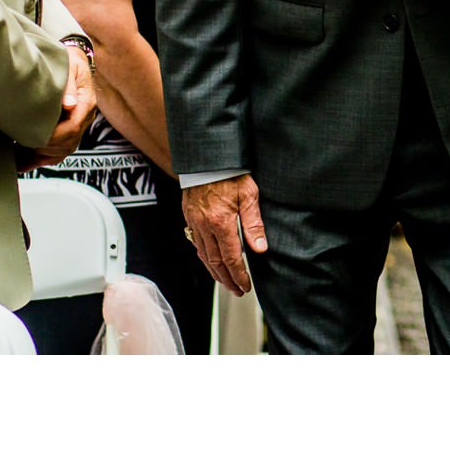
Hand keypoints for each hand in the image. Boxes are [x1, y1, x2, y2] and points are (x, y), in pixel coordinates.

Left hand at [22, 43, 96, 168]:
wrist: (74, 60)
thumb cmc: (70, 61)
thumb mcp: (70, 66)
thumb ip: (69, 84)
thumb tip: (69, 104)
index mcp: (86, 102)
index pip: (73, 127)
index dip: (54, 136)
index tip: (35, 138)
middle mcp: (84, 116)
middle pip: (69, 143)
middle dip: (46, 148)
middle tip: (22, 147)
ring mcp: (78, 123)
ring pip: (64, 149)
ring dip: (43, 156)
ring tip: (20, 159)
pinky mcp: (69, 127)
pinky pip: (60, 149)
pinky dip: (43, 158)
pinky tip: (25, 162)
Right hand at [182, 175, 267, 295]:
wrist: (208, 158)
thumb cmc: (230, 173)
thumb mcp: (249, 194)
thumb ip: (253, 224)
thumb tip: (260, 249)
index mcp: (221, 222)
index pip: (231, 257)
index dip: (239, 275)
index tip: (245, 286)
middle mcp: (205, 225)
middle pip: (215, 262)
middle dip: (227, 279)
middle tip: (237, 290)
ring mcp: (195, 222)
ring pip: (203, 255)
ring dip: (214, 272)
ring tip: (225, 282)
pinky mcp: (189, 217)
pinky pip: (196, 243)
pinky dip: (204, 257)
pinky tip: (210, 261)